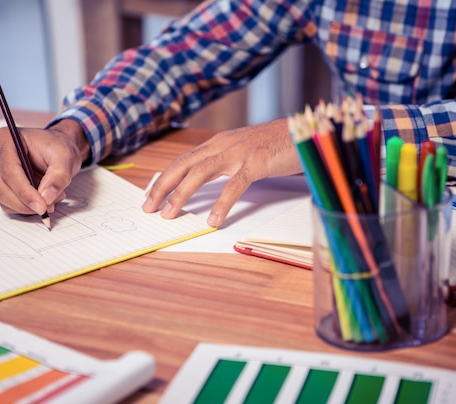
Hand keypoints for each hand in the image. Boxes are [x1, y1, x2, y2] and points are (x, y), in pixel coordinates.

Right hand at [0, 119, 89, 215]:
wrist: (57, 150)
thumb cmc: (58, 148)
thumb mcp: (66, 158)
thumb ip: (59, 176)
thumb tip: (46, 197)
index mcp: (6, 138)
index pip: (9, 170)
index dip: (24, 192)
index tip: (42, 206)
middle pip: (0, 186)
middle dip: (24, 203)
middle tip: (48, 208)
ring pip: (1, 197)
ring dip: (26, 206)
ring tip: (51, 200)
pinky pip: (6, 203)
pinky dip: (24, 208)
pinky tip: (41, 200)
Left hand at [142, 118, 301, 226]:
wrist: (305, 131)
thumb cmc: (274, 145)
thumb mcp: (243, 151)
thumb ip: (224, 163)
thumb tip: (202, 182)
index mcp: (219, 143)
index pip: (183, 160)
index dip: (164, 178)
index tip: (150, 196)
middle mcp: (224, 144)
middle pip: (184, 165)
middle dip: (164, 187)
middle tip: (149, 207)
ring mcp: (240, 152)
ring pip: (202, 172)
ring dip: (182, 194)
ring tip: (170, 214)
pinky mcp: (258, 162)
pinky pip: (235, 185)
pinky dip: (222, 203)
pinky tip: (213, 219)